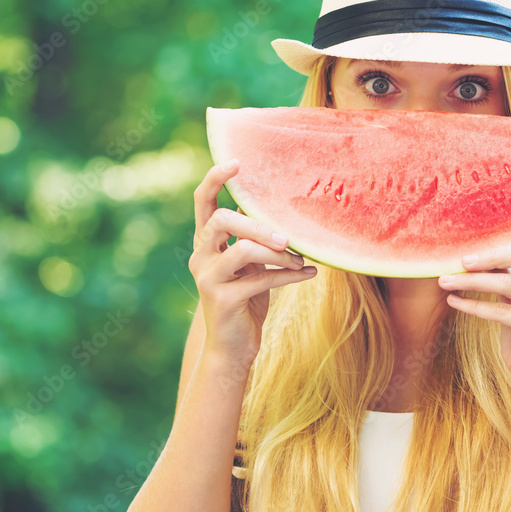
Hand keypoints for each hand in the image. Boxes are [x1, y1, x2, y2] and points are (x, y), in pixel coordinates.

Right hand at [190, 159, 317, 369]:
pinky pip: (260, 279)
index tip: (237, 162)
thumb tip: (290, 218)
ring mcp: (208, 278)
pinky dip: (290, 275)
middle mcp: (201, 256)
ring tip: (301, 260)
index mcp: (206, 243)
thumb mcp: (251, 267)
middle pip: (222, 221)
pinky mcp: (222, 300)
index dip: (215, 179)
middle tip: (287, 238)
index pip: (202, 202)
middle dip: (258, 225)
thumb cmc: (246, 301)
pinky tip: (309, 274)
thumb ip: (258, 242)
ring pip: (242, 250)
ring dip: (278, 254)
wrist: (232, 349)